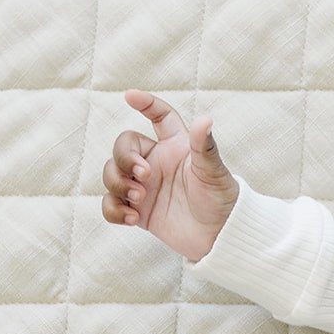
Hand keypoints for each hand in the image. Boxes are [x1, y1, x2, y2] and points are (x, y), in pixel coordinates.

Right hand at [102, 89, 237, 262]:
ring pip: (112, 173)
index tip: (130, 96)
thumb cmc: (222, 200)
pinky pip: (111, 204)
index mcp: (176, 147)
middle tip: (144, 176)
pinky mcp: (139, 210)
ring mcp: (145, 186)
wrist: (221, 237)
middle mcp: (156, 162)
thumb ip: (205, 147)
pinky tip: (132, 218)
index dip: (146, 104)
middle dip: (125, 158)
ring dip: (118, 184)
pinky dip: (114, 210)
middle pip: (123, 146)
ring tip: (139, 199)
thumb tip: (205, 119)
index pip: (159, 117)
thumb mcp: (214, 173)